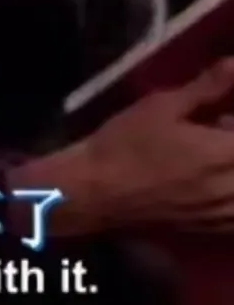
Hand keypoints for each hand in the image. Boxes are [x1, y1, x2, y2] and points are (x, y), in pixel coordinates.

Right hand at [13, 59, 233, 235]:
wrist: (96, 192)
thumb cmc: (126, 143)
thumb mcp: (161, 106)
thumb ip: (206, 87)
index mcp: (225, 155)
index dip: (232, 121)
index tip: (219, 114)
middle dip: (230, 138)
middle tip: (216, 122)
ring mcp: (227, 216)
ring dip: (230, 163)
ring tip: (212, 149)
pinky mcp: (216, 229)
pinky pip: (233, 210)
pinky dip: (227, 190)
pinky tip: (208, 178)